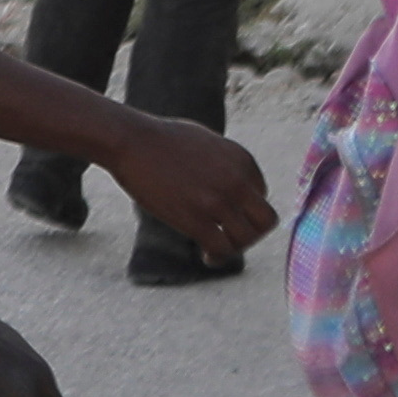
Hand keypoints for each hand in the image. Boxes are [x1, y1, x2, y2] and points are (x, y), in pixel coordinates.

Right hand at [110, 118, 273, 263]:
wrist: (132, 141)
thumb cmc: (161, 139)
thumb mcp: (207, 142)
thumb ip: (225, 163)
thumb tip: (230, 183)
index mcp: (242, 160)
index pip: (261, 194)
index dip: (244, 207)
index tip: (226, 213)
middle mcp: (237, 181)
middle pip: (266, 220)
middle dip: (252, 232)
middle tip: (231, 236)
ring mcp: (218, 201)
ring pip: (246, 238)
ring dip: (234, 247)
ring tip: (215, 248)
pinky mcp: (196, 220)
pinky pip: (222, 249)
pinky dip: (217, 257)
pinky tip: (206, 256)